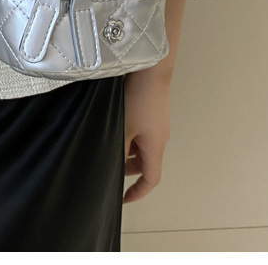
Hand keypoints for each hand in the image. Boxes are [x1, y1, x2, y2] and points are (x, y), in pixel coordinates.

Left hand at [122, 68, 170, 202]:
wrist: (151, 69)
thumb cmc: (139, 98)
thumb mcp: (124, 126)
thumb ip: (118, 147)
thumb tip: (111, 163)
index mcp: (156, 146)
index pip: (151, 178)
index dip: (138, 191)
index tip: (124, 198)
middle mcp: (159, 137)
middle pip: (146, 162)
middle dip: (128, 169)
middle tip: (109, 167)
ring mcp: (156, 123)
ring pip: (142, 146)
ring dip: (127, 150)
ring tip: (108, 144)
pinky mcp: (152, 111)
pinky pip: (142, 132)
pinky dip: (129, 136)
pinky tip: (114, 125)